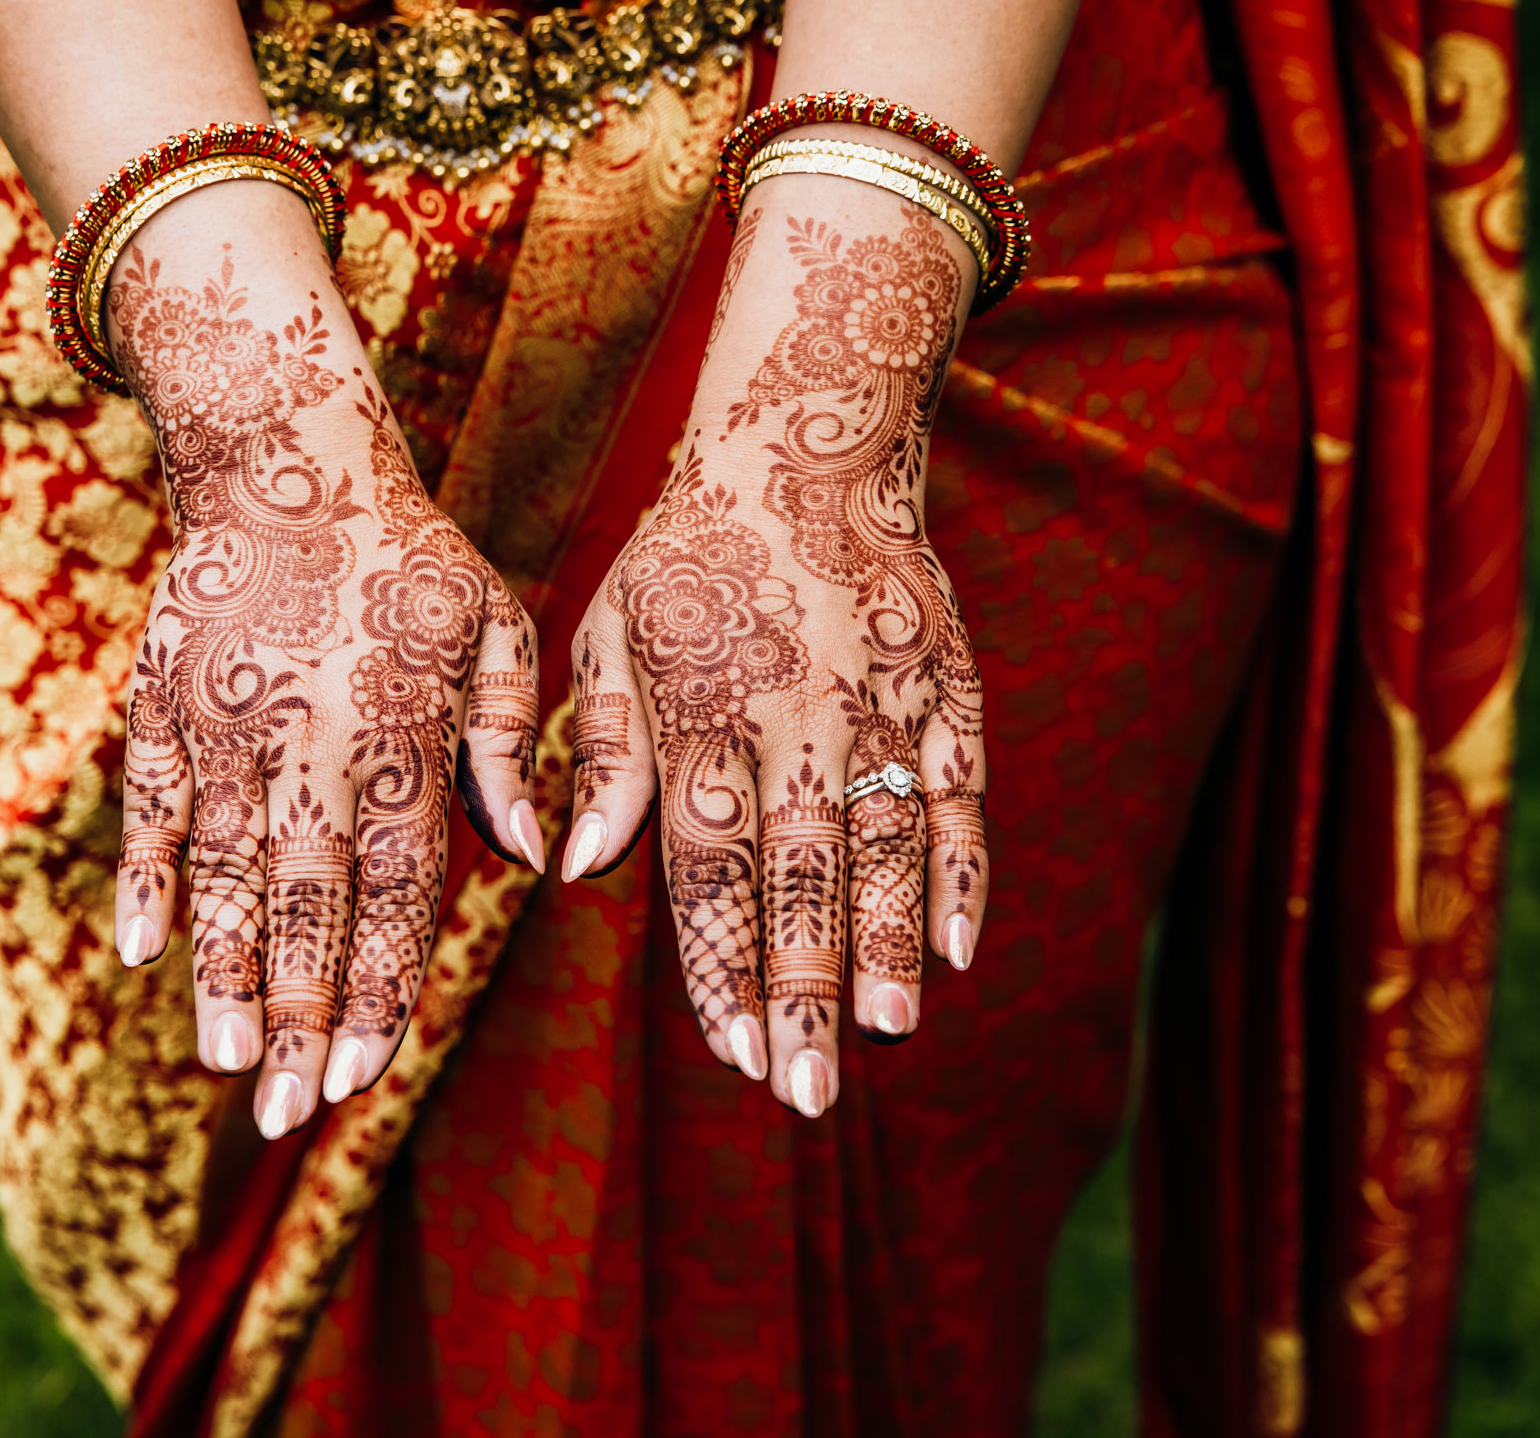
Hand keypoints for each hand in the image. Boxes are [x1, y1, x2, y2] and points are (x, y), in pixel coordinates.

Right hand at [106, 192, 541, 1139]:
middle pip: (308, 910)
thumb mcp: (497, 633)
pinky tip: (141, 952)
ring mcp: (228, 732)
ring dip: (226, 975)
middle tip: (288, 1116)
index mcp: (401, 744)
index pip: (395, 897)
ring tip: (224, 1061)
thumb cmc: (413, 563)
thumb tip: (540, 859)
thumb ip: (506, 748)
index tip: (362, 1078)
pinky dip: (146, 878)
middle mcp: (313, 751)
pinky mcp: (162, 708)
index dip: (376, 991)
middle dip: (298, 1021)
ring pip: (226, 877)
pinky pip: (149, 810)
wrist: (286, 462)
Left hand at [567, 179, 990, 1117]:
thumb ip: (604, 756)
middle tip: (806, 1093)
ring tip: (883, 1035)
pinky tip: (959, 950)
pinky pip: (959, 793)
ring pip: (885, 845)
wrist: (810, 445)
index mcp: (701, 714)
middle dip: (801, 991)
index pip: (707, 863)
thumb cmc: (687, 562)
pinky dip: (963, 871)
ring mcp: (877, 706)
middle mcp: (791, 719)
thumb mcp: (608, 638)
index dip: (721, 960)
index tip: (729, 1051)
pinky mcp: (945, 689)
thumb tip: (576, 870)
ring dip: (884, 946)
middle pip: (799, 873)